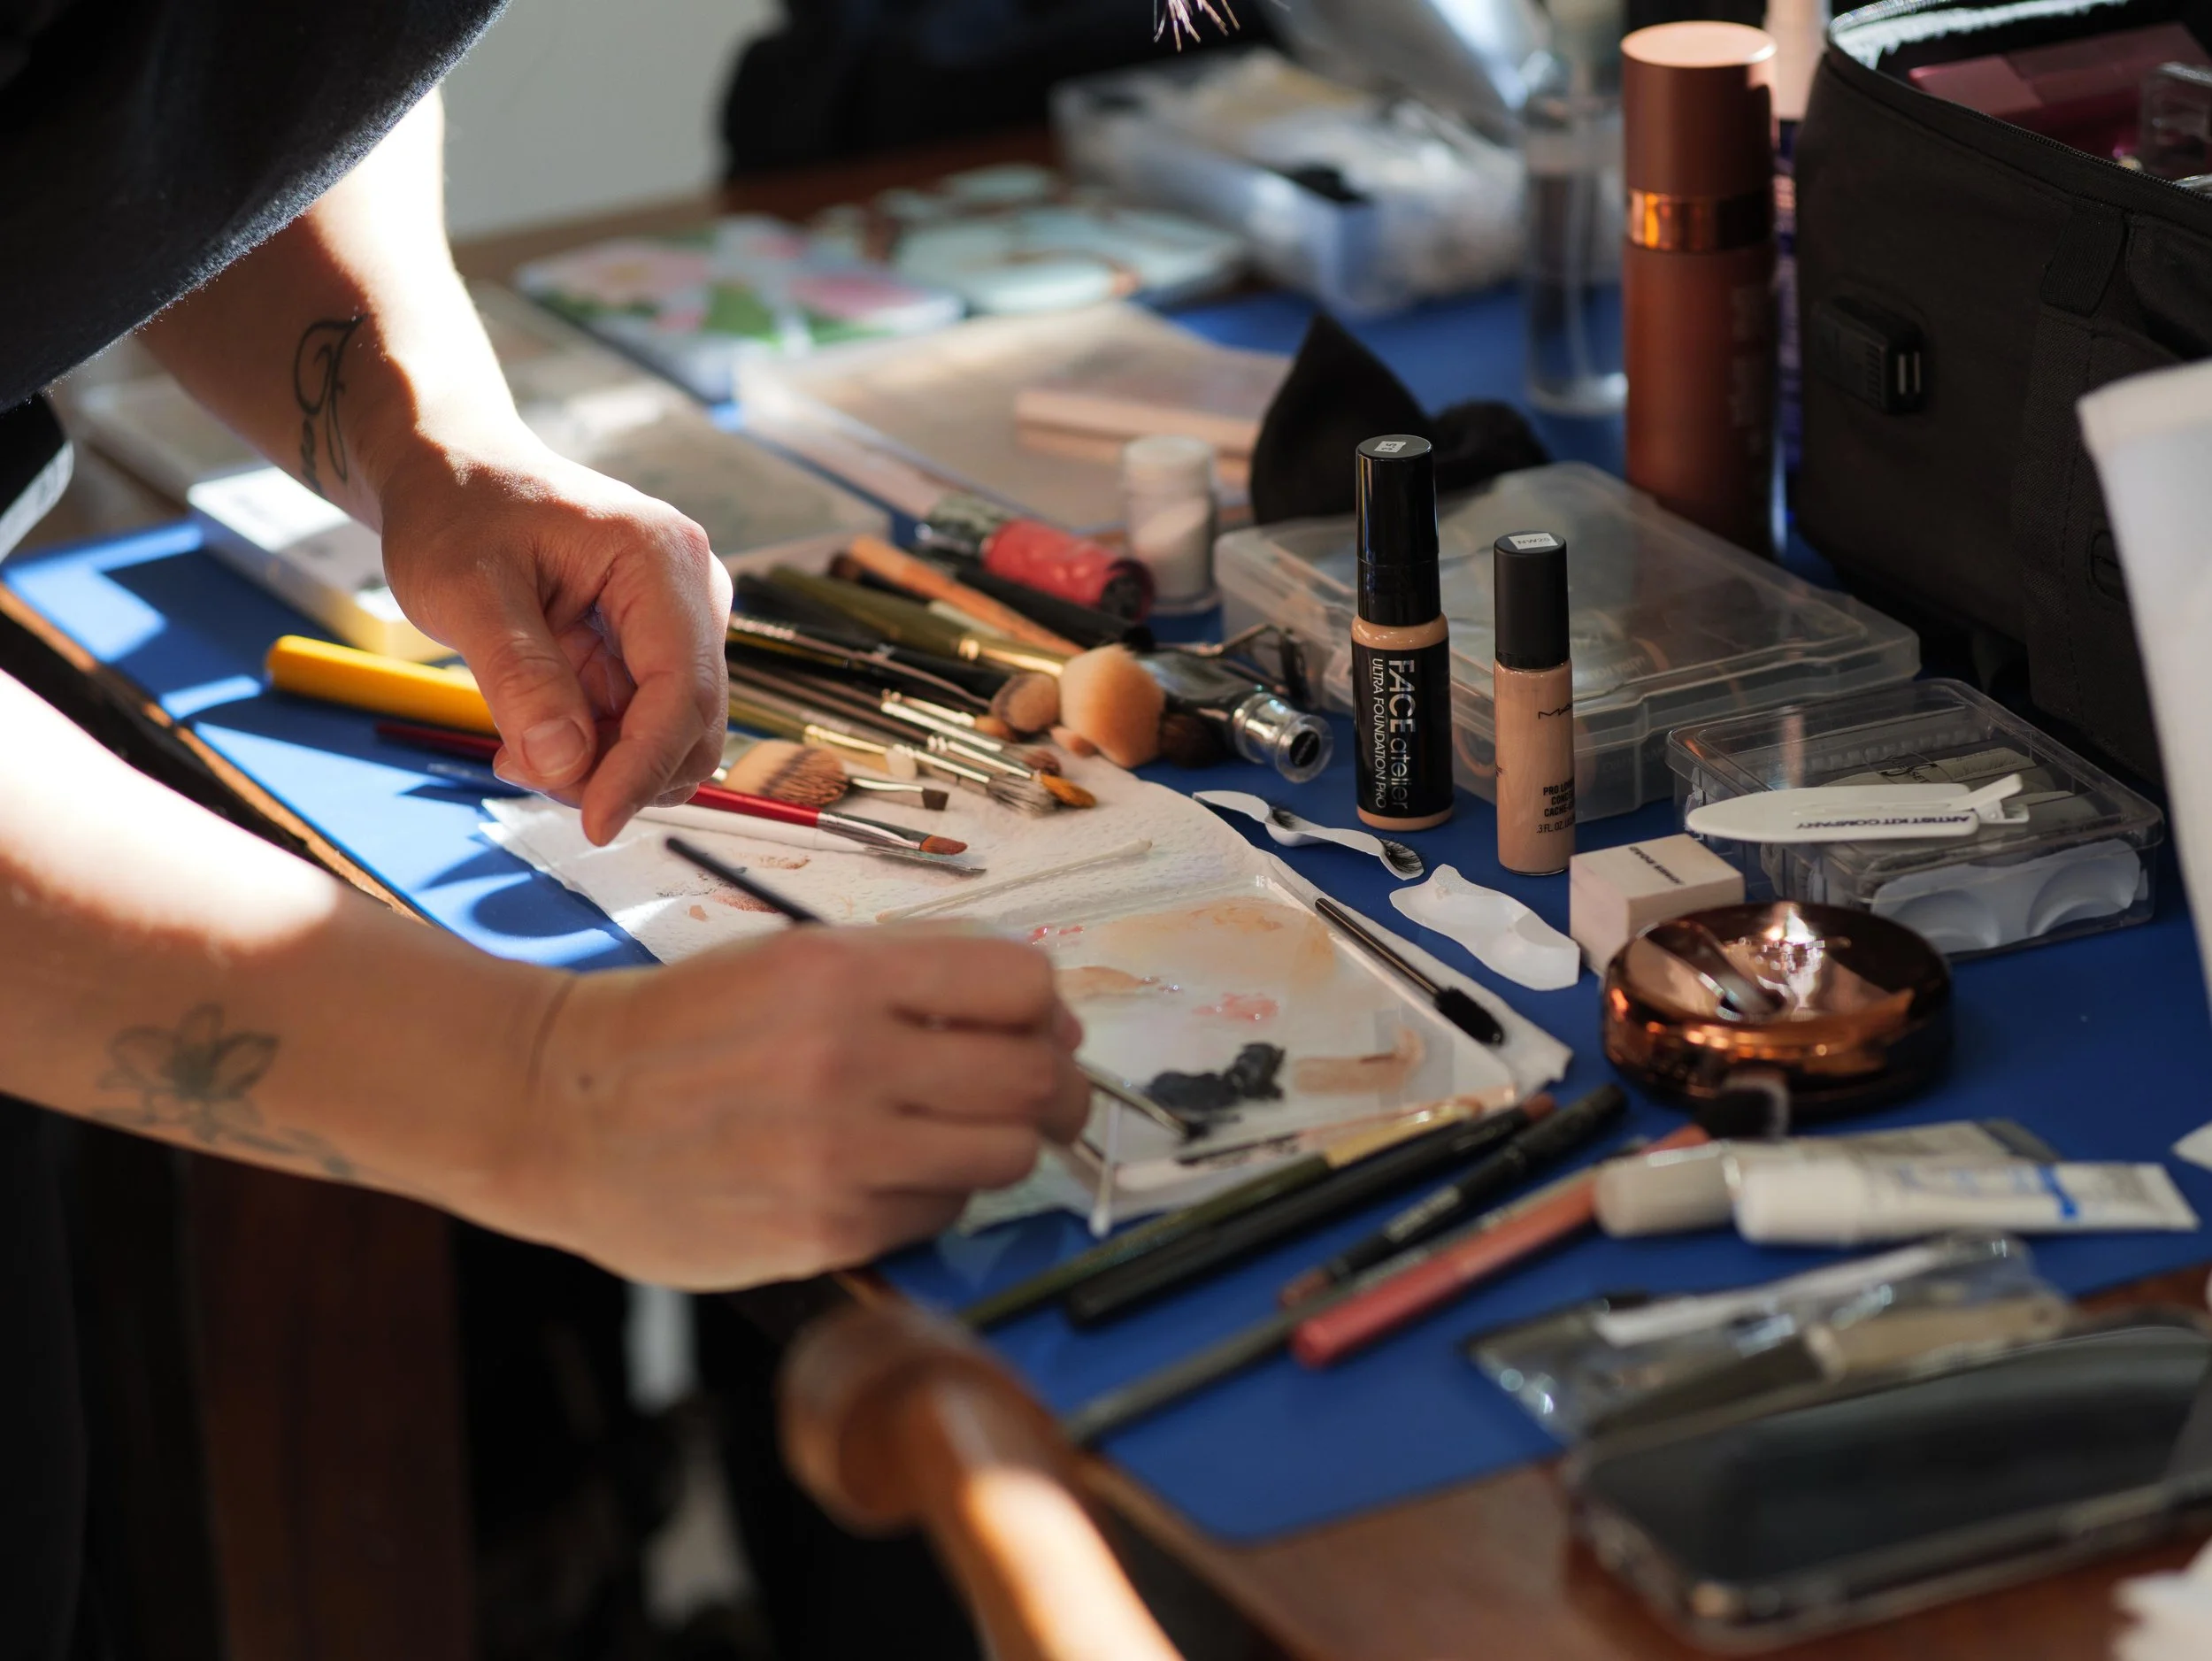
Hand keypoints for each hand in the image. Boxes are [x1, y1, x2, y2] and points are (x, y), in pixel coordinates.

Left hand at [375, 426, 731, 843]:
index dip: (642, 768)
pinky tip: (533, 731)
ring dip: (602, 766)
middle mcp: (693, 592)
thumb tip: (567, 767)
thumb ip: (519, 677)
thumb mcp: (464, 589)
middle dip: (617, 770)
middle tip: (521, 765)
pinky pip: (642, 726)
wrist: (455, 473)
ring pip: (670, 737)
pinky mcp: (657, 648)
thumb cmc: (456, 511)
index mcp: (661, 559)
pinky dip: (594, 750)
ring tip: (517, 744)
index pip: (681, 691)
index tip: (595, 825)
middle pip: (690, 725)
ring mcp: (681, 623)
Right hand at [488, 930, 1088, 1288]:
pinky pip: (943, 1213)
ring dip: (1002, 1144)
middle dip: (1057, 1086)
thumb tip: (1041, 1011)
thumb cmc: (682, 1028)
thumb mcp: (791, 959)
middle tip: (1043, 1093)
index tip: (1033, 1026)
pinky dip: (937, 1194)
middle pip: (1035, 1078)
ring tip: (959, 1133)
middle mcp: (849, 1059)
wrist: (562, 1108)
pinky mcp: (826, 1231)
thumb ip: (913, 973)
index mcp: (843, 974)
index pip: (1023, 985)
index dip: (1042, 1009)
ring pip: (1008, 1156)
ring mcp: (839, 1154)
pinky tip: (891, 1173)